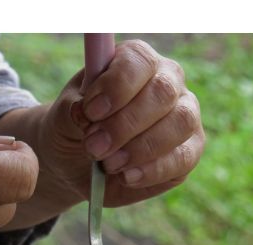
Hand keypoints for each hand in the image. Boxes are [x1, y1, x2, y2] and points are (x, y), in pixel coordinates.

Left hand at [3, 39, 204, 216]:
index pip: (138, 60)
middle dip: (125, 124)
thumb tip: (84, 112)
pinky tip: (126, 177)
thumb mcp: (63, 117)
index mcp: (136, 62)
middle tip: (94, 147)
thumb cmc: (75, 129)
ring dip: (140, 148)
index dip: (116, 86)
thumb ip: (72, 110)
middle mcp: (168, 83)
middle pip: (162, 92)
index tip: (90, 112)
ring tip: (108, 165)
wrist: (80, 163)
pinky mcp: (189, 151)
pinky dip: (152, 170)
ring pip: (180, 123)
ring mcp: (184, 117)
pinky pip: (183, 158)